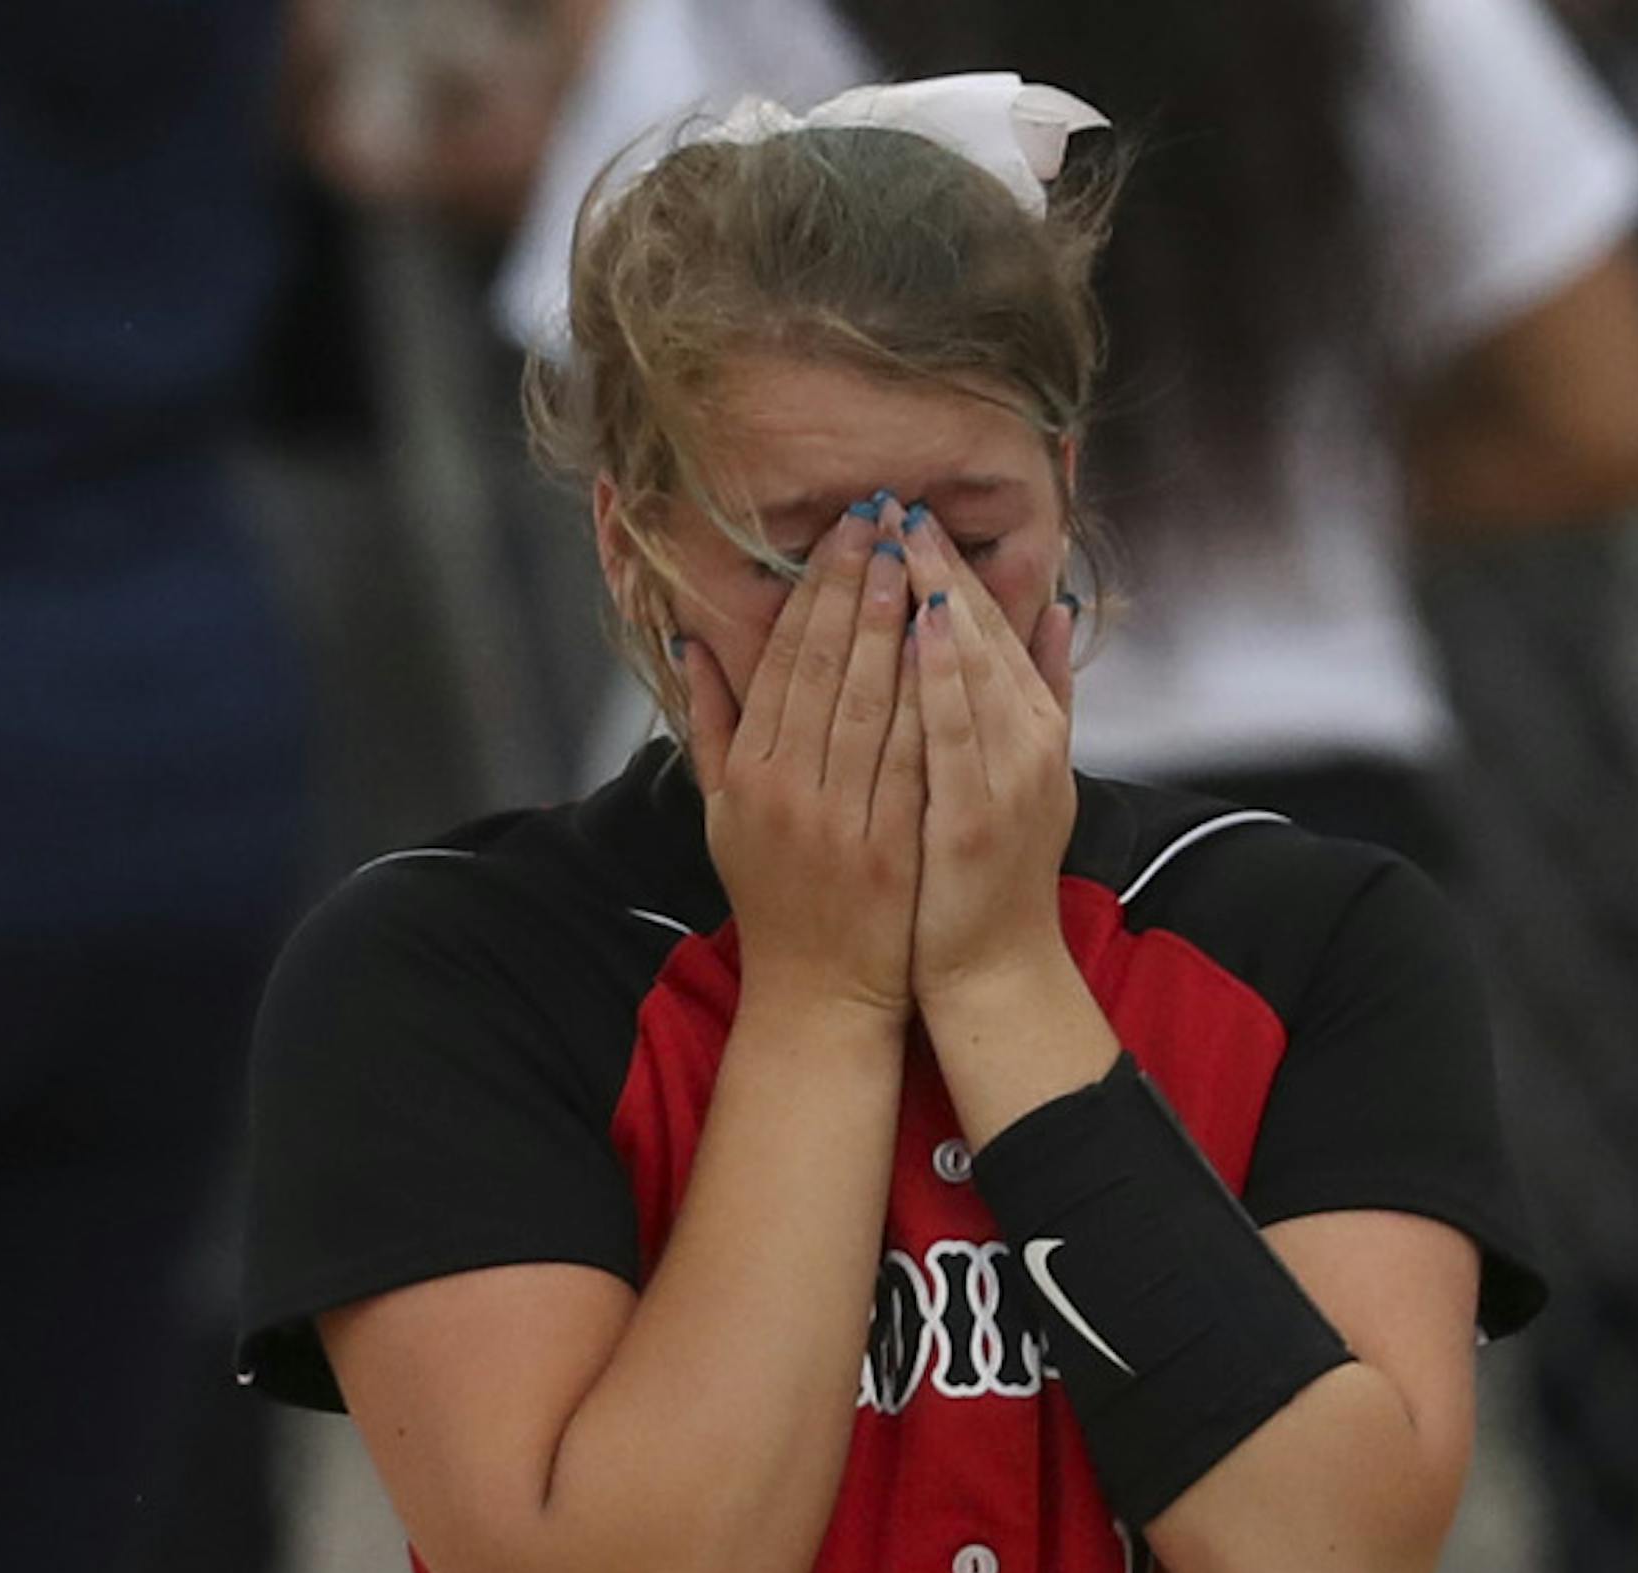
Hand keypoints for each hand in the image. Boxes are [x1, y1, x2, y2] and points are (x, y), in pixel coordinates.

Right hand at [683, 504, 924, 1022]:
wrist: (820, 990)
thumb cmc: (776, 895)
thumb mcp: (723, 813)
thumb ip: (710, 725)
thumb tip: (693, 642)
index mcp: (748, 773)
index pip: (782, 661)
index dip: (812, 592)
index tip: (840, 535)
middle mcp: (786, 789)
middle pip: (823, 668)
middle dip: (854, 586)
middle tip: (882, 519)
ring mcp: (838, 818)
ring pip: (866, 702)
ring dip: (891, 624)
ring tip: (913, 558)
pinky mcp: (889, 845)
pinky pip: (909, 757)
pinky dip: (924, 698)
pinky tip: (944, 646)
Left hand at [902, 512, 1076, 1008]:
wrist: (994, 970)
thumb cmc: (993, 874)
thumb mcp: (1034, 772)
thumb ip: (1044, 691)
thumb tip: (1058, 608)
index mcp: (1036, 727)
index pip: (993, 628)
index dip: (956, 567)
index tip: (916, 515)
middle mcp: (1030, 743)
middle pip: (982, 638)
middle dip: (939, 566)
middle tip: (897, 504)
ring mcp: (1007, 779)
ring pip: (970, 671)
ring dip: (936, 601)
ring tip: (902, 542)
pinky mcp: (973, 818)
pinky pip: (951, 735)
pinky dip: (937, 678)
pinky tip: (916, 628)